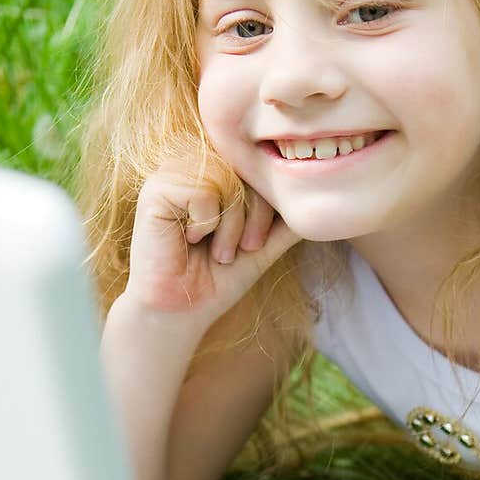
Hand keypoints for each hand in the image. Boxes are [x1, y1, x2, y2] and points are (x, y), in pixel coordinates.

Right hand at [126, 158, 299, 320]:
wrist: (182, 311)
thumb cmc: (217, 279)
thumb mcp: (263, 246)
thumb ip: (286, 222)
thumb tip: (323, 202)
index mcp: (216, 176)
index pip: (259, 171)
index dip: (265, 209)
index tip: (251, 245)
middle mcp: (194, 169)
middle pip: (245, 171)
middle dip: (253, 218)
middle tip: (237, 250)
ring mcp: (172, 176)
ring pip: (227, 180)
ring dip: (230, 226)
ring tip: (216, 251)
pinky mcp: (155, 190)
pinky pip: (202, 191)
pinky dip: (206, 223)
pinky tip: (189, 239)